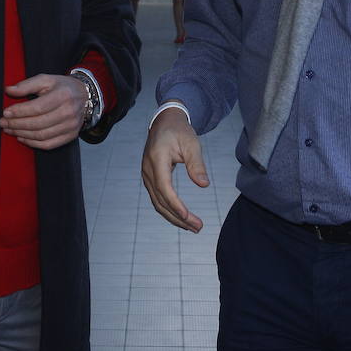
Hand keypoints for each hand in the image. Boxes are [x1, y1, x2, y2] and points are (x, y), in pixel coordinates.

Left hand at [1, 73, 86, 149]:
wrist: (84, 96)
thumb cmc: (62, 87)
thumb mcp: (46, 79)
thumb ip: (27, 84)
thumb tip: (8, 90)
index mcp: (63, 95)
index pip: (37, 107)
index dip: (19, 112)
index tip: (6, 113)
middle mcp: (69, 112)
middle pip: (38, 123)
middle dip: (17, 124)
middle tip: (3, 123)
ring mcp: (71, 126)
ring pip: (41, 135)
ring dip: (22, 134)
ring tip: (9, 130)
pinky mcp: (70, 136)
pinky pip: (48, 144)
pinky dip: (32, 143)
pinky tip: (22, 137)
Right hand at [141, 107, 208, 231]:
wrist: (165, 122)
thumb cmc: (179, 131)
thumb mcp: (192, 144)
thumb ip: (196, 164)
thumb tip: (203, 185)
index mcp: (157, 159)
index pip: (164, 187)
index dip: (175, 204)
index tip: (188, 217)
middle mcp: (148, 169)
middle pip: (160, 200)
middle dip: (178, 217)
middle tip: (197, 228)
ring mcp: (147, 175)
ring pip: (157, 203)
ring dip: (174, 217)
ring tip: (192, 227)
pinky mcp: (150, 178)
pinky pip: (158, 198)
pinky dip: (169, 210)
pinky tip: (182, 217)